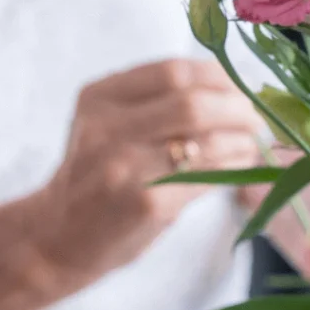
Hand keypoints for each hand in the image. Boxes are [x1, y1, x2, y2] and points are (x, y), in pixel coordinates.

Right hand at [34, 58, 265, 289]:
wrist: (54, 238)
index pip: (171, 71)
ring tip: (253, 141)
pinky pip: (205, 177)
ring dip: (241, 138)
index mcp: (99, 97)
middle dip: (236, 106)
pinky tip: (241, 165)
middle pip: (192, 102)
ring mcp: (125, 167)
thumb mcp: (106, 125)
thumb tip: (229, 87)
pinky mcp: (146, 204)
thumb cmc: (94, 176)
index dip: (216, 75)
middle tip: (255, 116)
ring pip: (203, 140)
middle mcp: (107, 128)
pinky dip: (232, 166)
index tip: (238, 84)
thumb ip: (153, 102)